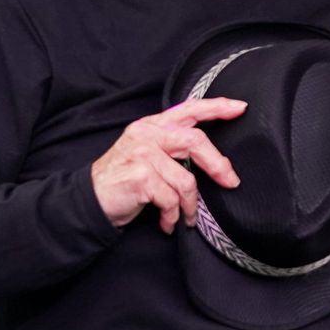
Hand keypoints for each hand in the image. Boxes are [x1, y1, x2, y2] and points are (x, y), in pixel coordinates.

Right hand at [90, 97, 245, 232]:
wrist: (89, 201)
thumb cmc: (124, 181)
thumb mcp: (147, 154)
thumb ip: (173, 148)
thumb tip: (216, 161)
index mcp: (152, 125)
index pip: (189, 109)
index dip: (216, 107)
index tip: (240, 108)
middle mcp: (147, 134)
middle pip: (196, 142)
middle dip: (218, 166)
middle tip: (231, 182)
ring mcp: (142, 153)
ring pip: (186, 180)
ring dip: (190, 205)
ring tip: (186, 217)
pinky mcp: (140, 176)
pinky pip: (172, 199)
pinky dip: (173, 215)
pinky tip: (168, 222)